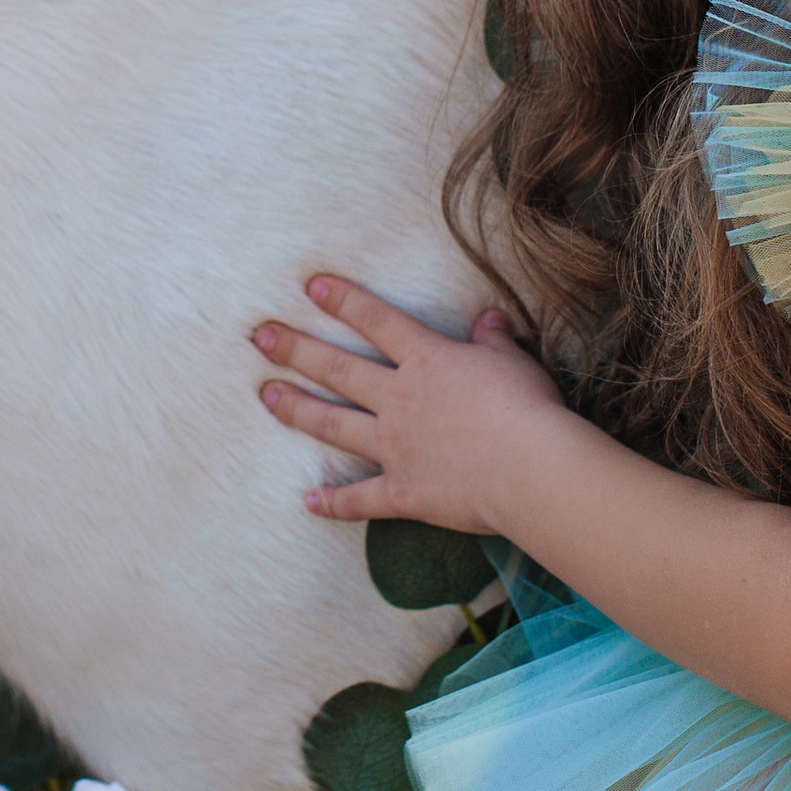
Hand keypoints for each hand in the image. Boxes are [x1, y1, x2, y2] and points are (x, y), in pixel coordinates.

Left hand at [253, 275, 567, 534]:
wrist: (530, 468)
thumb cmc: (528, 409)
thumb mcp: (514, 362)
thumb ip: (494, 340)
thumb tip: (488, 318)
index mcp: (427, 361)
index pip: (376, 321)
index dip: (343, 301)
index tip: (311, 287)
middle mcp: (400, 399)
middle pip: (337, 369)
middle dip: (295, 349)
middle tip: (259, 336)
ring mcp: (395, 446)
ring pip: (334, 425)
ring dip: (298, 410)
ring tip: (267, 396)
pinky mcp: (403, 491)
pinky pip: (360, 499)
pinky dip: (333, 503)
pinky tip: (307, 502)